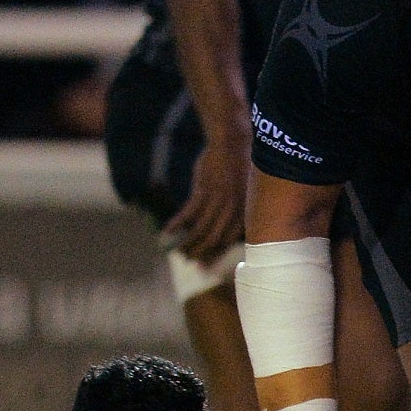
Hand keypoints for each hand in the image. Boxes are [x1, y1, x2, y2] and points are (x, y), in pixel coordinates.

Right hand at [162, 137, 248, 261]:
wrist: (231, 142)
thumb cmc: (235, 167)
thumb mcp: (240, 191)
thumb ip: (233, 211)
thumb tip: (221, 228)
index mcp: (243, 211)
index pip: (228, 240)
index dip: (215, 255)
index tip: (203, 267)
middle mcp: (233, 209)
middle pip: (215, 239)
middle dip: (201, 253)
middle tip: (187, 261)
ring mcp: (219, 200)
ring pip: (201, 229)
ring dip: (188, 242)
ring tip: (177, 251)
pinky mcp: (205, 189)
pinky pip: (189, 212)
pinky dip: (177, 224)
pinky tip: (167, 231)